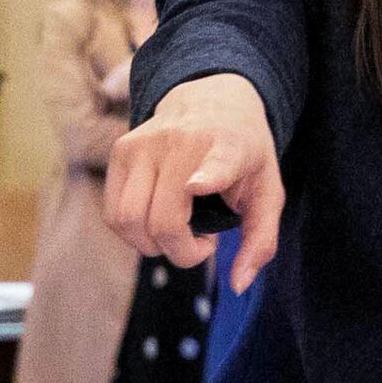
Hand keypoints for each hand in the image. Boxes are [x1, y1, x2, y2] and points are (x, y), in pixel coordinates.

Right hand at [108, 73, 282, 288]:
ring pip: (128, 221)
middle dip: (180, 252)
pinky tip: (155, 218)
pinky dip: (132, 231)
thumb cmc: (243, 155)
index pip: (217, 163)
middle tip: (201, 242)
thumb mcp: (268, 192)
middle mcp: (182, 141)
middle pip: (163, 221)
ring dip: (151, 244)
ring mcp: (145, 144)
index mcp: (229, 146)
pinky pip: (114, 214)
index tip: (197, 186)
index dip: (207, 177)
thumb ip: (261, 241)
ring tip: (177, 230)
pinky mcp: (121, 150)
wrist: (211, 97)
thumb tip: (238, 285)